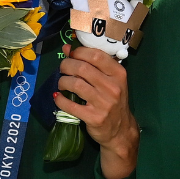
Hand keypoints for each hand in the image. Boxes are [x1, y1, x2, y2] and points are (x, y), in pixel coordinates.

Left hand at [55, 45, 138, 178]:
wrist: (120, 130)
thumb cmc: (114, 101)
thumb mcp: (111, 81)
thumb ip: (93, 64)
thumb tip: (68, 48)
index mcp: (118, 74)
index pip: (96, 55)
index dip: (78, 51)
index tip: (70, 53)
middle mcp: (113, 87)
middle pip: (82, 68)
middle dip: (66, 65)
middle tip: (62, 68)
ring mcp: (104, 104)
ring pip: (75, 85)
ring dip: (63, 81)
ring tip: (61, 83)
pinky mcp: (94, 118)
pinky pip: (71, 105)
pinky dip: (60, 100)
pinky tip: (58, 97)